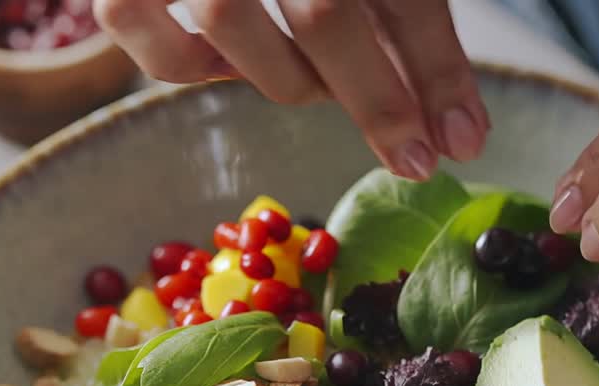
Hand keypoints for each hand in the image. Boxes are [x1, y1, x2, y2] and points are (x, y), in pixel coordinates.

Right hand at [93, 0, 488, 180]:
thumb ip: (394, 6)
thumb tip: (443, 107)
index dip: (439, 71)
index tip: (464, 139)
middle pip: (325, 14)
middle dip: (377, 101)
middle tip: (412, 157)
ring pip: (229, 22)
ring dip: (289, 78)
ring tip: (321, 85)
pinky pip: (133, 24)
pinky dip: (183, 62)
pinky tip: (229, 66)